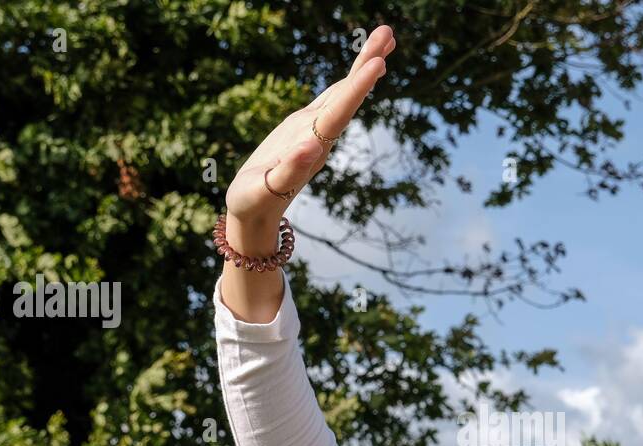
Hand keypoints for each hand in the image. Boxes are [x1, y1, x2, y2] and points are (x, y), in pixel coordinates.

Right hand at [225, 24, 395, 225]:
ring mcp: (314, 130)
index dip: (357, 89)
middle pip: (348, 96)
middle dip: (367, 64)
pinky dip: (347, 81)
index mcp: (314, 147)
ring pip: (343, 93)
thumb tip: (314, 145)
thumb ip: (289, 170)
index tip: (378, 64)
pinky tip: (360, 69)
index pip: (339, 113)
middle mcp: (320, 135)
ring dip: (363, 67)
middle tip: (388, 33)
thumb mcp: (266, 190)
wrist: (254, 214)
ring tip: (384, 38)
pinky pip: (330, 99)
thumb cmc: (255, 203)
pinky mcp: (304, 128)